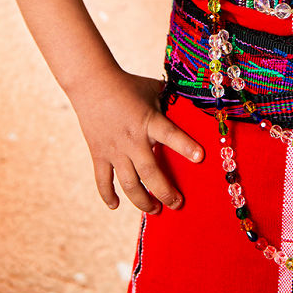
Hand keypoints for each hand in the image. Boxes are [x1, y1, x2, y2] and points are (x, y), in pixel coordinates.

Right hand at [69, 69, 204, 213]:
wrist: (92, 83)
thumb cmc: (128, 84)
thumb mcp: (153, 90)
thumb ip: (169, 103)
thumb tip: (190, 106)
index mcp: (149, 120)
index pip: (171, 135)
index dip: (186, 146)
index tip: (200, 158)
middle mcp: (133, 139)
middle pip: (151, 173)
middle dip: (166, 192)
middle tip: (178, 204)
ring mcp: (114, 149)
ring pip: (129, 184)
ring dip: (143, 201)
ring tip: (155, 209)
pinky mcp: (99, 154)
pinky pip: (103, 181)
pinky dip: (108, 195)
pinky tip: (115, 205)